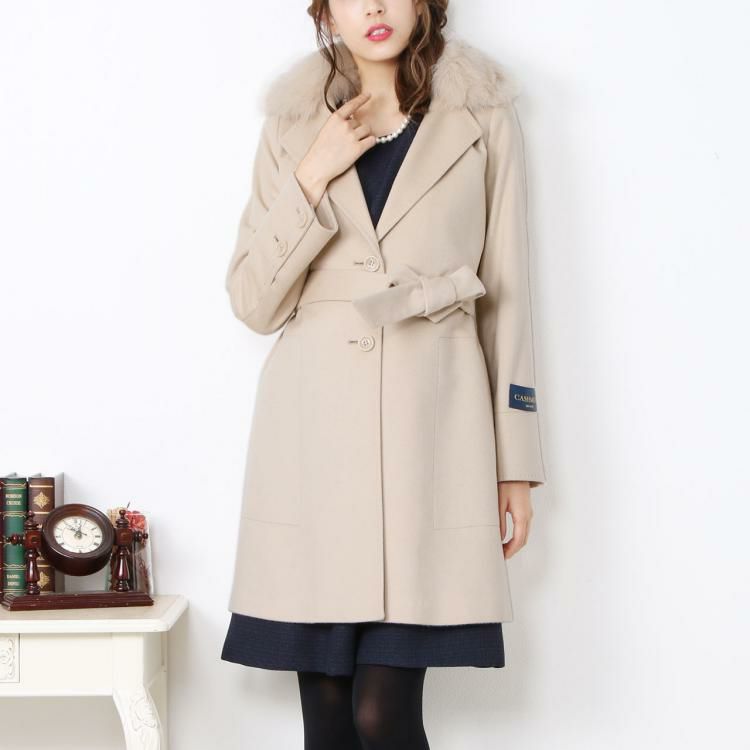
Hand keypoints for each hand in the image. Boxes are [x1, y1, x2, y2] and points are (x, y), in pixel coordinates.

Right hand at [294, 92, 376, 206]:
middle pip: (361, 122)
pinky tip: (363, 147)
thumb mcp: (326, 130)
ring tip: (355, 145)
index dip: (361, 99)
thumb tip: (352, 121)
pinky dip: (370, 143)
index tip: (369, 94)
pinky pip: (372, 140)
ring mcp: (352, 136)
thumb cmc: (320, 151)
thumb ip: (338, 124)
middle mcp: (345, 125)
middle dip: (358, 130)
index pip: (351, 105)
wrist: (317, 167)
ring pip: (368, 130)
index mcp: (335, 118)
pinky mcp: (358, 149)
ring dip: (365, 136)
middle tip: (349, 142)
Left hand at [497, 481, 532, 558]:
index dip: (510, 551)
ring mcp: (528, 514)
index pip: (518, 541)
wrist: (516, 471)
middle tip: (500, 556)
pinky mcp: (526, 510)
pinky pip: (523, 528)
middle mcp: (528, 517)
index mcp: (522, 517)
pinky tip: (506, 538)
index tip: (501, 557)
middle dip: (512, 550)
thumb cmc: (506, 484)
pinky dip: (516, 537)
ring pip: (524, 535)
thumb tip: (499, 538)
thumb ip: (499, 522)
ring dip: (514, 544)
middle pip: (523, 540)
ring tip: (501, 549)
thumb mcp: (499, 503)